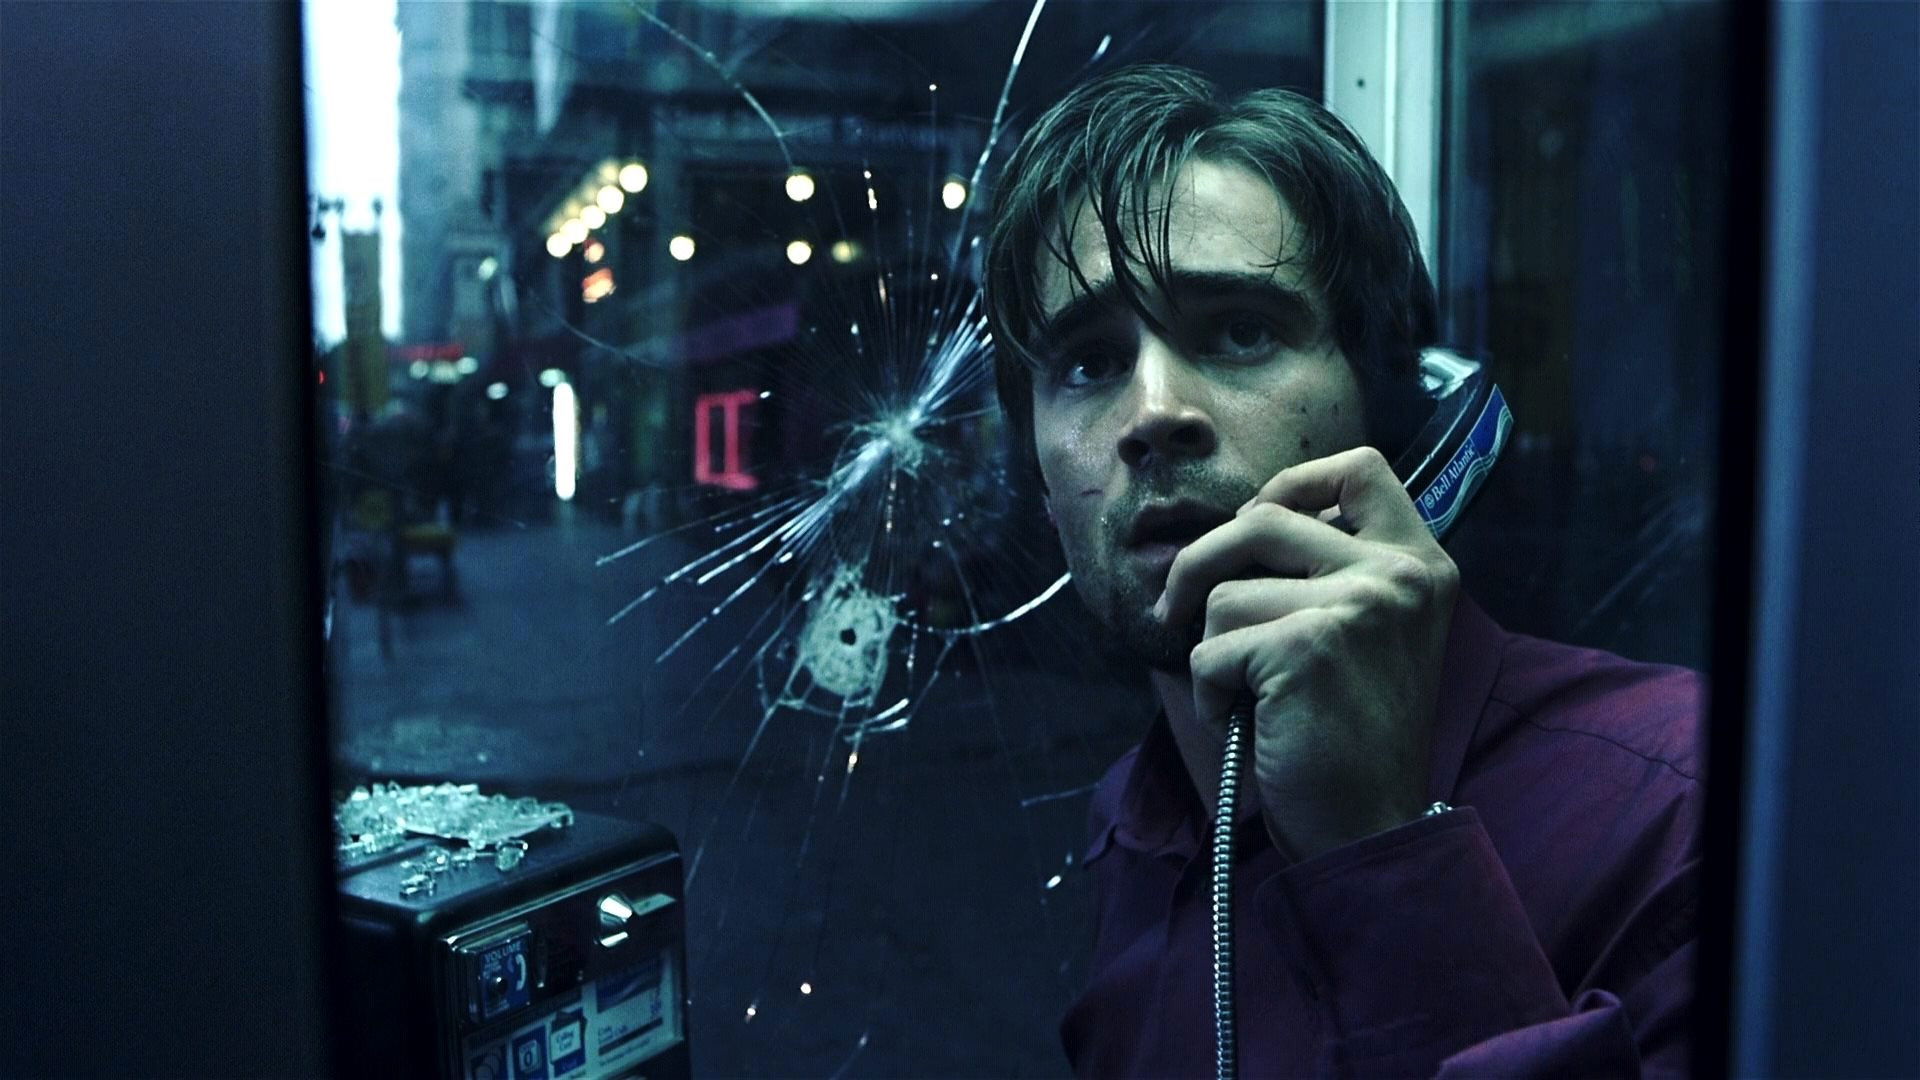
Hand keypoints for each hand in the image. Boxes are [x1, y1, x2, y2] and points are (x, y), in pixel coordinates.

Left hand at [1153, 446, 1458, 861]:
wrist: (1370, 825)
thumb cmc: (1351, 734)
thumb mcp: (1367, 632)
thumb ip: (1330, 571)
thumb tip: (1241, 525)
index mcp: (1421, 564)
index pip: (1361, 467)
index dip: (1292, 483)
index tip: (1253, 523)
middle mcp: (1399, 574)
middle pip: (1261, 518)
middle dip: (1199, 564)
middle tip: (1176, 608)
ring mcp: (1357, 606)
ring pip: (1225, 591)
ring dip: (1211, 647)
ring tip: (1243, 692)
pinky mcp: (1307, 647)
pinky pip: (1212, 648)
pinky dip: (1210, 692)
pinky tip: (1243, 721)